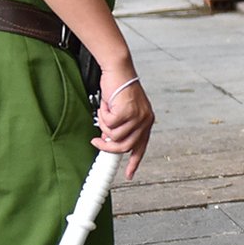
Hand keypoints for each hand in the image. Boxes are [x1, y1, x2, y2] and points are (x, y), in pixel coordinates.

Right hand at [96, 64, 154, 179]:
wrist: (119, 70)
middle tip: (97, 140)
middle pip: (124, 146)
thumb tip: (109, 142)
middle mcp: (145, 121)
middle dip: (107, 145)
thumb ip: (121, 127)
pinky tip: (106, 105)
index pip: (141, 147)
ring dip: (104, 125)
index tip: (128, 174)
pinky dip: (103, 115)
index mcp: (146, 122)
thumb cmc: (118, 89)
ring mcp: (138, 116)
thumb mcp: (122, 111)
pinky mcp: (128, 111)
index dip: (134, 162)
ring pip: (114, 136)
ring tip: (105, 112)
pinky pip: (108, 124)